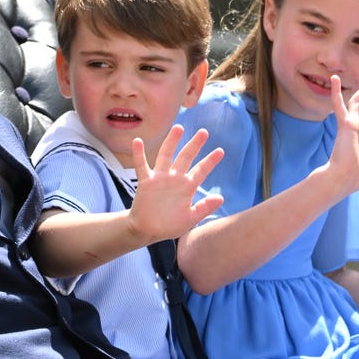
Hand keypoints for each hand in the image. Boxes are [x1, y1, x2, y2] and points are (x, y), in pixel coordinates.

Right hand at [127, 125, 223, 243]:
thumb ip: (204, 208)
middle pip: (185, 157)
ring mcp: (160, 178)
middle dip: (194, 145)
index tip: (221, 151)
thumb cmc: (169, 225)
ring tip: (179, 128)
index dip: (210, 161)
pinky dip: (139, 154)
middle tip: (204, 132)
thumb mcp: (190, 218)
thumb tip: (221, 198)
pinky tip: (138, 141)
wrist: (148, 231)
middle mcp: (175, 179)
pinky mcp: (146, 182)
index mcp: (187, 187)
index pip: (201, 171)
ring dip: (171, 142)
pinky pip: (141, 166)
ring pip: (166, 156)